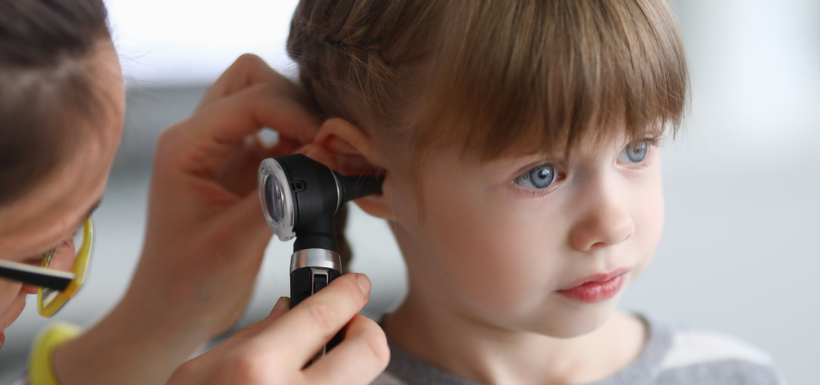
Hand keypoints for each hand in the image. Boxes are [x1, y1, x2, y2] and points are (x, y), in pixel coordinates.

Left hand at [131, 53, 319, 337]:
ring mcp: (220, 148)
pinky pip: (278, 134)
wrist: (170, 313)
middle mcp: (199, 136)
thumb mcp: (235, 242)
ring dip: (300, 121)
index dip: (297, 115)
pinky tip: (316, 171)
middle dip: (295, 103)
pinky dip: (302, 144)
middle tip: (323, 145)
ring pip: (267, 100)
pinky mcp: (240, 166)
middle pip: (254, 79)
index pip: (252, 98)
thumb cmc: (187, 285)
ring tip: (323, 159)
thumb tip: (326, 156)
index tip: (328, 146)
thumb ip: (281, 195)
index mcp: (186, 145)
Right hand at [167, 274, 388, 384]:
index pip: (326, 313)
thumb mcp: (198, 374)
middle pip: (372, 350)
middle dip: (365, 331)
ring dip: (344, 371)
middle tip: (347, 328)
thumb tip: (291, 309)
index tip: (356, 285)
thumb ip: (252, 337)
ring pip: (361, 383)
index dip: (348, 293)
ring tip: (309, 372)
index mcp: (257, 370)